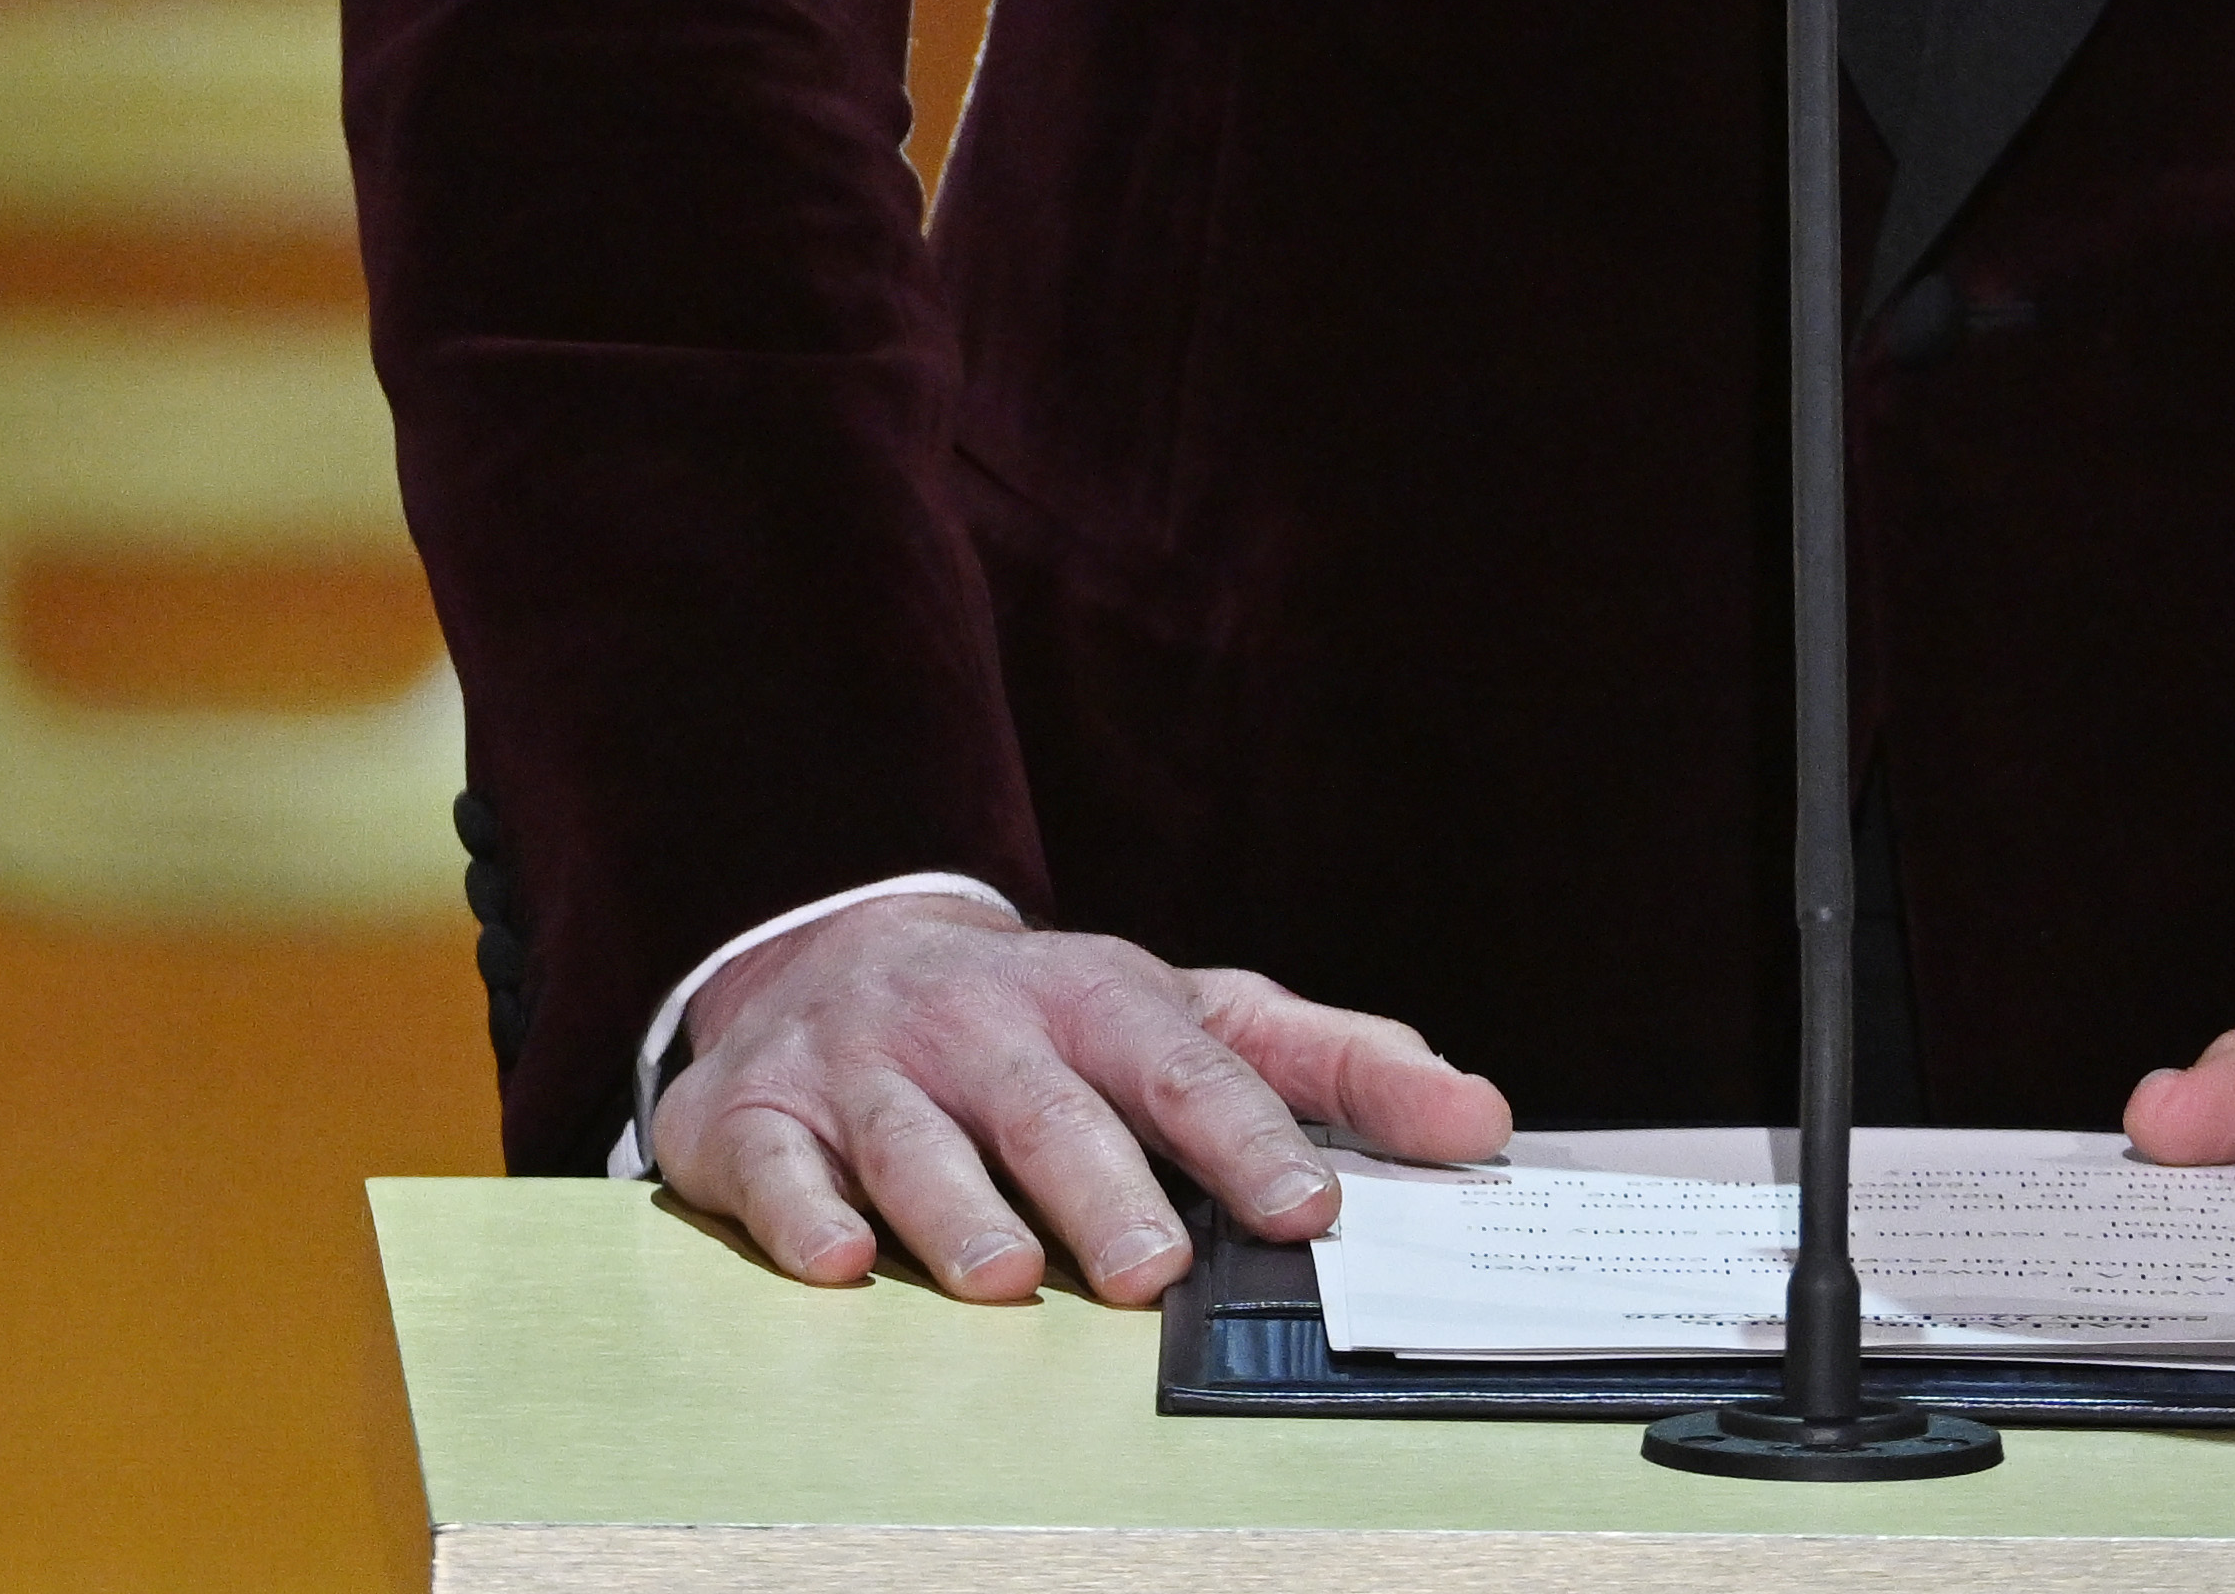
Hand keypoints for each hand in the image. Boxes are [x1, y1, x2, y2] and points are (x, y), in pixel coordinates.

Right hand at [656, 891, 1515, 1304]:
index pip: (1190, 1069)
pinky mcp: (752, 1115)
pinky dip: (800, 1209)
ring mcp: (864, 1065)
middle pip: (1052, 1109)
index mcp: (1101, 997)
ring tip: (1003, 1279)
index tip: (1308, 1207)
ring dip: (957, 1211)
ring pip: (915, 1139)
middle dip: (1105, 1187)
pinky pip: (771, 1164)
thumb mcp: (1195, 1017)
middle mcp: (981, 1022)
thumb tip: (1482, 1121)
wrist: (839, 955)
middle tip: (1151, 1270)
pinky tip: (835, 1262)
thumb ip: (1339, 1067)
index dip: (1250, 1137)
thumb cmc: (1050, 1021)